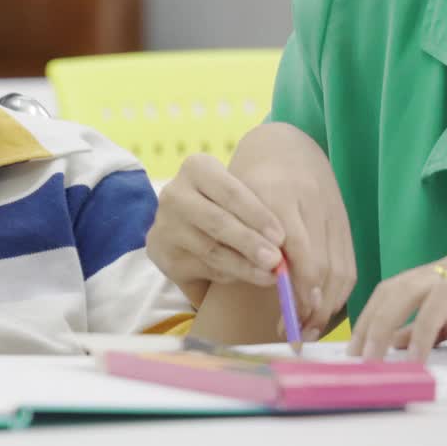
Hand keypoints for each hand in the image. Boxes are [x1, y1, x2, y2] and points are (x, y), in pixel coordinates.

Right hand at [147, 122, 355, 338]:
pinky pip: (200, 267)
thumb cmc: (225, 205)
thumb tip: (286, 244)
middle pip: (217, 222)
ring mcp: (164, 225)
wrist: (185, 224)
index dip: (257, 215)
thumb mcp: (237, 197)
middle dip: (250, 243)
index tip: (282, 237)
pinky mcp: (160, 253)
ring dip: (243, 265)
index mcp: (195, 168)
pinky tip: (246, 277)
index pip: (230, 192)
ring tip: (269, 275)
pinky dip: (227, 276)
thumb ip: (255, 214)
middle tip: (276, 261)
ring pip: (210, 249)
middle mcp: (174, 193)